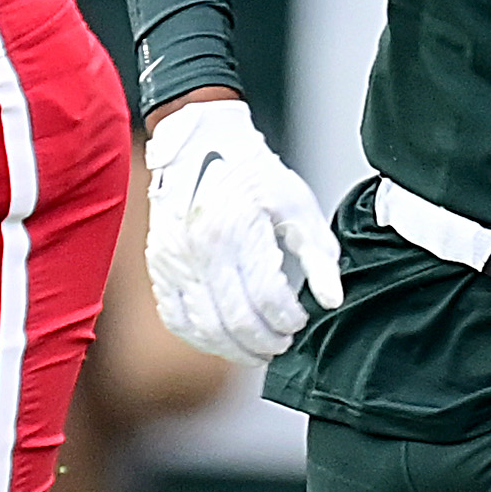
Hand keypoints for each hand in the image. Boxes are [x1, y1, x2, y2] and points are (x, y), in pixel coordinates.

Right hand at [142, 98, 340, 365]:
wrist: (199, 142)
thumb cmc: (251, 172)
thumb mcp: (297, 204)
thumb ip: (318, 255)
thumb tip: (331, 300)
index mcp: (238, 229)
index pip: (266, 298)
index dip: (287, 319)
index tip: (298, 319)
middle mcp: (202, 249)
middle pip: (235, 320)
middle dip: (264, 342)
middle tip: (281, 343)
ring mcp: (176, 260)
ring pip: (203, 328)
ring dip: (234, 349)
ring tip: (256, 349)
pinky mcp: (160, 266)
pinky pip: (175, 318)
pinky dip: (200, 338)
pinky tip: (222, 339)